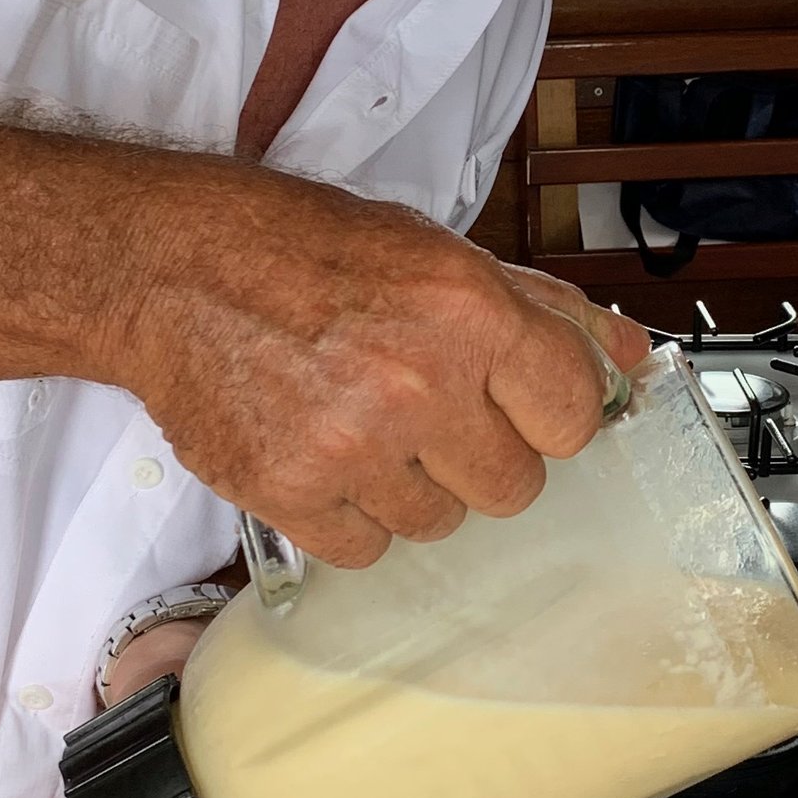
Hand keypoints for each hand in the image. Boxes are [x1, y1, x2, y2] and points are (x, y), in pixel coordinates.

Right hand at [120, 165, 647, 567]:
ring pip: (440, 523)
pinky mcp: (290, 492)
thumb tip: (628, 357)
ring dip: (411, 486)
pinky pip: (365, 549)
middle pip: (513, 487)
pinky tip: (321, 455)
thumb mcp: (436, 252)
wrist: (170, 267)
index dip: (548, 416)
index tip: (518, 406)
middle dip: (481, 456)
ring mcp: (353, 445)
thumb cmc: (301, 249)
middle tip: (428, 413)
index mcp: (468, 310)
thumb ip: (542, 310)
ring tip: (361, 423)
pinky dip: (349, 516)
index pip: (574, 417)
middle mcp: (418, 381)